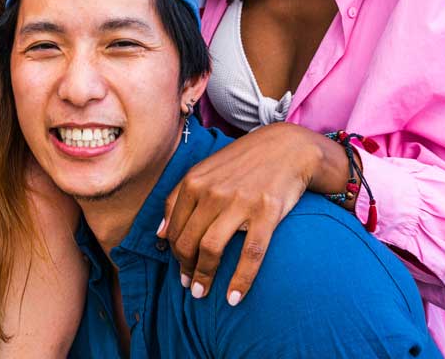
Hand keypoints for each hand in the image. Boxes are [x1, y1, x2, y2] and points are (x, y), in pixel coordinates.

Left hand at [159, 122, 340, 304]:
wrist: (286, 148)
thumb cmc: (242, 163)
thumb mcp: (204, 172)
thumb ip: (178, 199)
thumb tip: (158, 234)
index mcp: (194, 181)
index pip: (174, 227)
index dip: (174, 254)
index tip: (179, 270)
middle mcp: (212, 192)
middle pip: (188, 241)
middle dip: (185, 269)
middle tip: (190, 287)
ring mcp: (238, 202)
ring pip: (211, 249)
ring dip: (204, 277)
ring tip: (202, 293)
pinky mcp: (266, 212)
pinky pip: (250, 253)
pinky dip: (240, 280)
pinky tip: (234, 298)